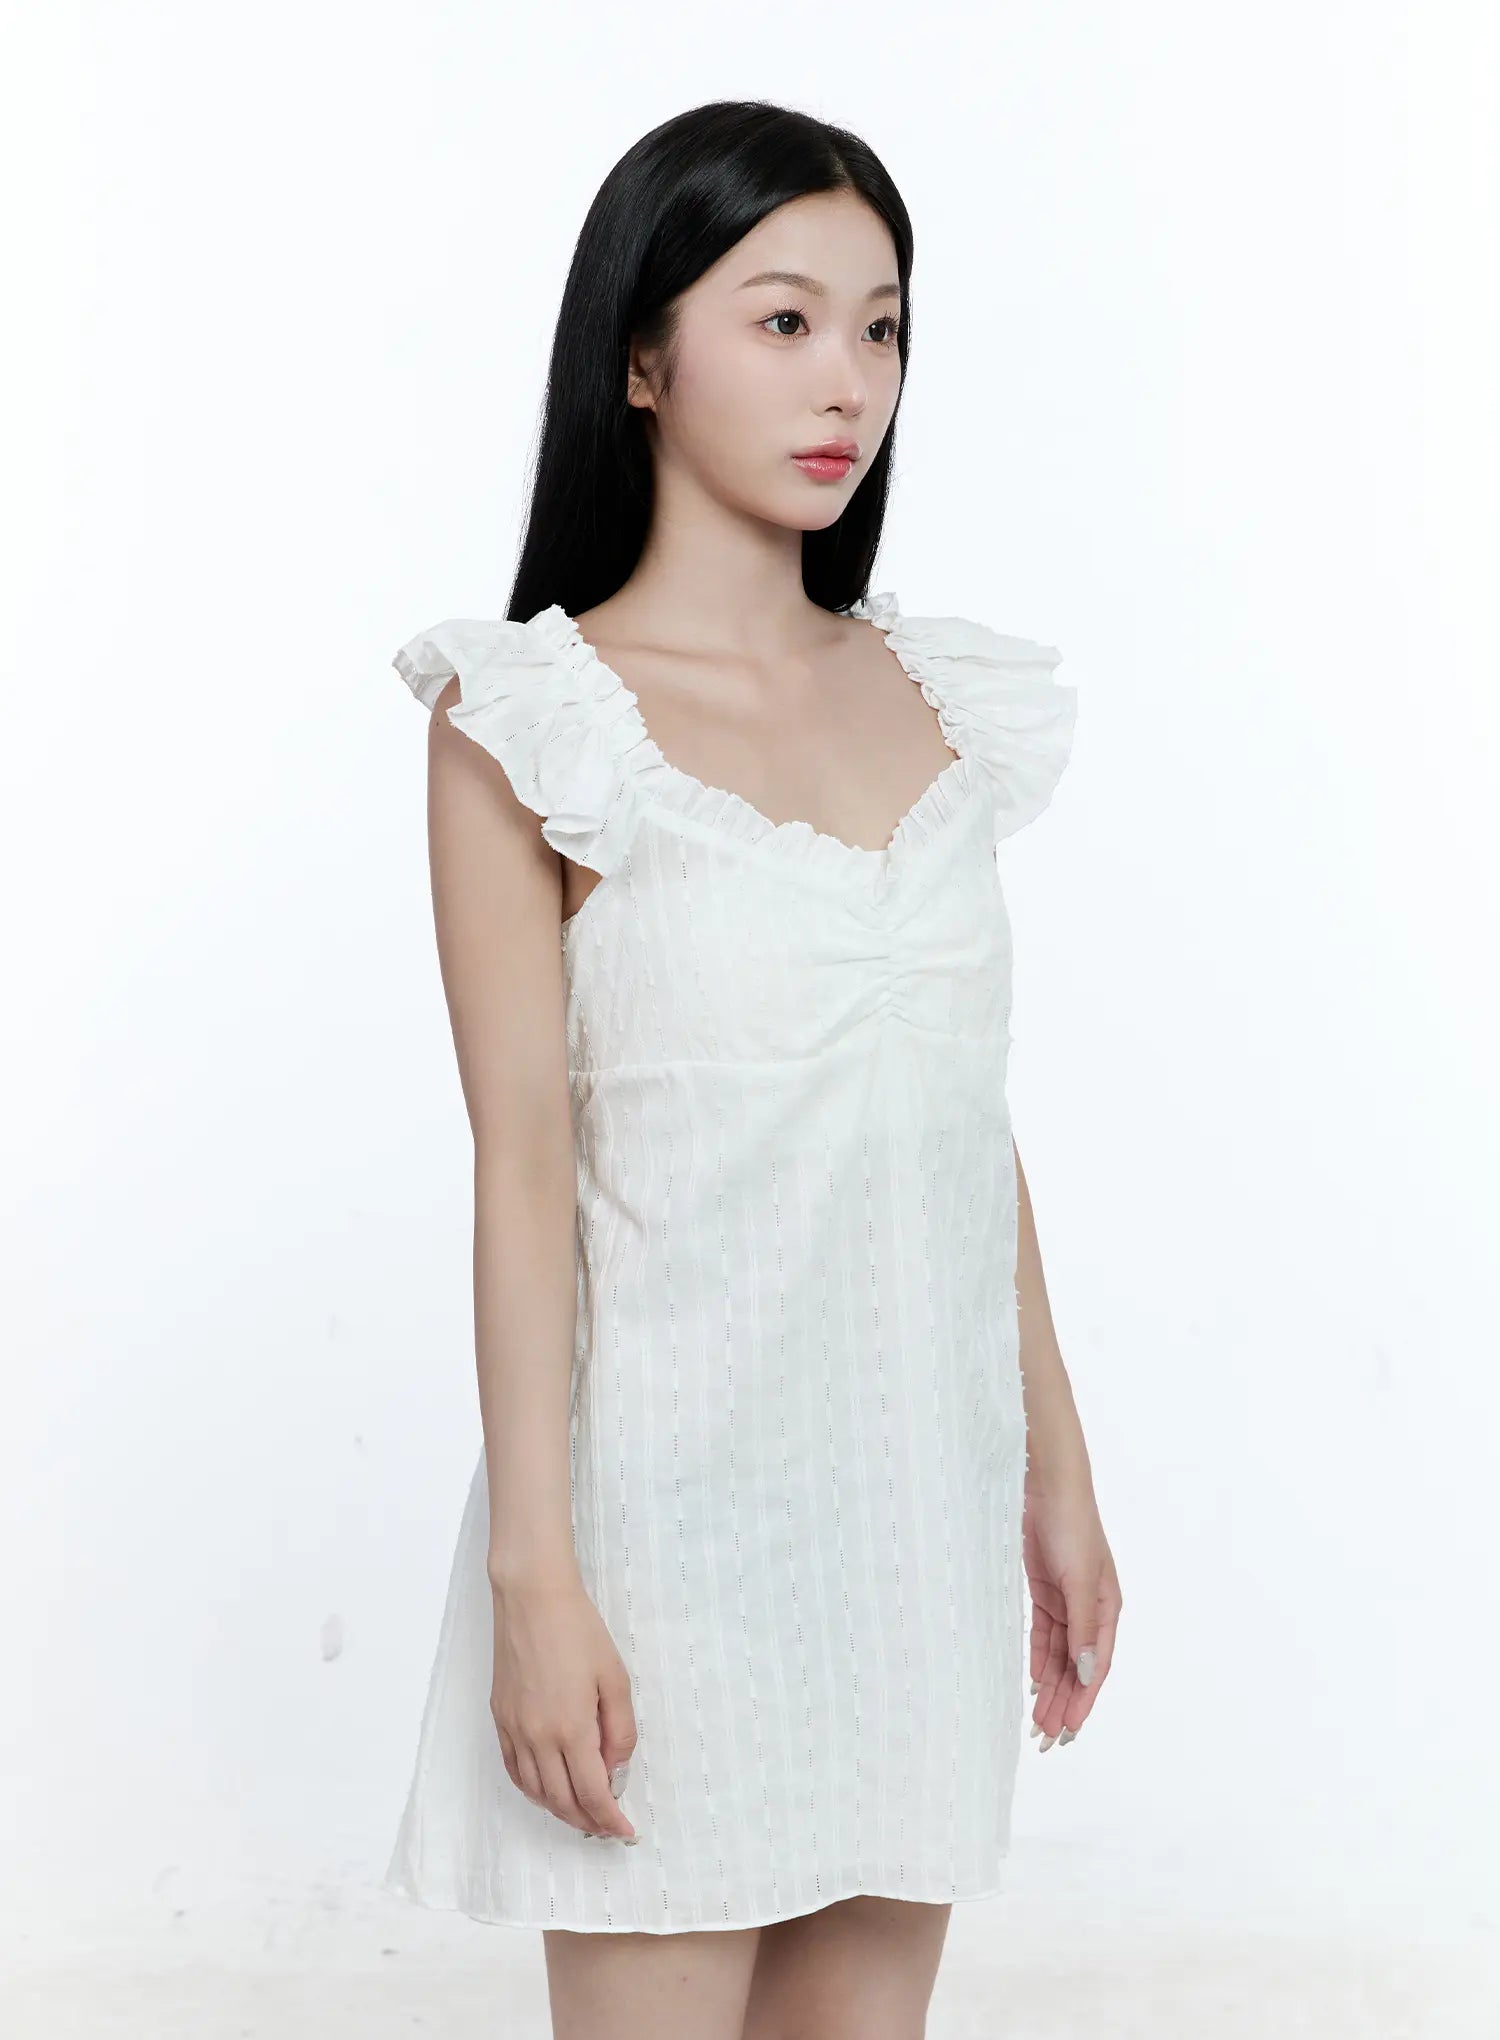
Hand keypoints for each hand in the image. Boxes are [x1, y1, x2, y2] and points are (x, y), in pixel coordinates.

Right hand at [489, 1566, 639, 1841]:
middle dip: (587, 1821)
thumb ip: (620, 1730)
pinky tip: (547, 1789)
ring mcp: (514, 1729)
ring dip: (559, 1810)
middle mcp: (538, 1737)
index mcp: (571, 1729)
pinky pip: (514, 1769)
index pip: (592, 1793)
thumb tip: (616, 1767)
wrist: (532, 1598)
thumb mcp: (615, 1678)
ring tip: (582, 1813)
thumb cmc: (579, 1631)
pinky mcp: (500, 1717)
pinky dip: (532, 1789)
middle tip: (607, 1827)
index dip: (610, 1819)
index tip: (626, 1832)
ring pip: (535, 1791)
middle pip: (562, 1801)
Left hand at [1021, 1468, 1120, 1748]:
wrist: (1047, 1487)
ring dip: (1051, 1688)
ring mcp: (1067, 1601)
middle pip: (1078, 1667)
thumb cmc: (1072, 1528)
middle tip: (1047, 1739)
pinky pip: (1044, 1636)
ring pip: (1060, 1657)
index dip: (1084, 1701)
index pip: (1097, 1667)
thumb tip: (1088, 1676)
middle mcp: (1090, 1610)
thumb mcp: (1080, 1581)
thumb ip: (1082, 1630)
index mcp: (1107, 1610)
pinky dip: (1039, 1660)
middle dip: (1064, 1703)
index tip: (1069, 1732)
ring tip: (1038, 1722)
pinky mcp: (1045, 1592)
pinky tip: (1033, 1684)